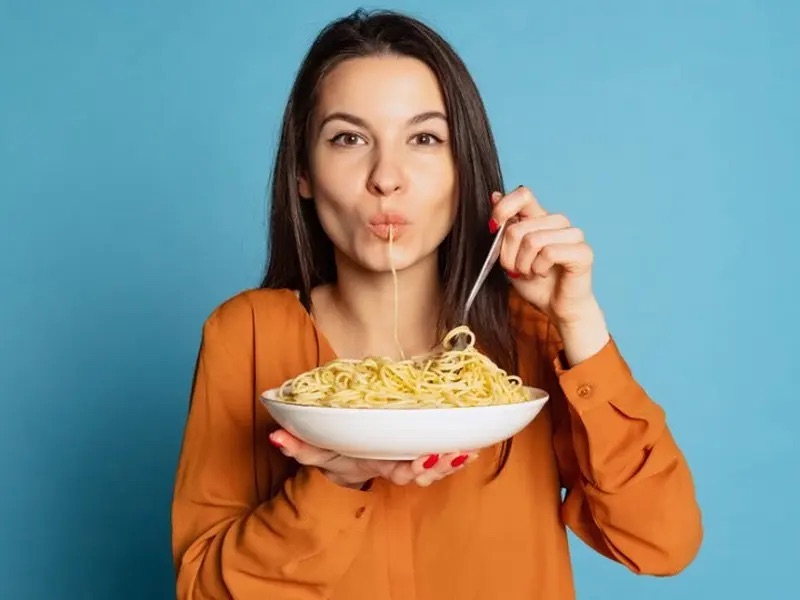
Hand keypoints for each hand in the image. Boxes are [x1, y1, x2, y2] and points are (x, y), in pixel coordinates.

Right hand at [269, 429, 478, 488]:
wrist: (347, 452)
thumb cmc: (335, 450)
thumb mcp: (315, 450)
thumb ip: (296, 445)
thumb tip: (276, 435)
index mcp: (378, 462)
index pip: (398, 470)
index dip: (413, 468)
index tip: (424, 460)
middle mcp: (398, 462)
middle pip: (424, 471)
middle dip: (441, 465)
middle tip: (455, 454)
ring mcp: (411, 456)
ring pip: (438, 463)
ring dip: (454, 458)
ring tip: (469, 449)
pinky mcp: (421, 444)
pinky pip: (444, 449)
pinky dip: (461, 448)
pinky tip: (476, 441)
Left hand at [490, 186, 596, 325]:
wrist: (557, 308)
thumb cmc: (535, 283)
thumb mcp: (510, 255)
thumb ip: (504, 228)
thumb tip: (495, 195)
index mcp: (540, 217)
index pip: (522, 194)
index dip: (503, 208)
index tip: (493, 228)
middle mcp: (558, 221)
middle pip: (517, 228)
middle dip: (508, 256)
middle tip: (516, 269)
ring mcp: (573, 234)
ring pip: (532, 240)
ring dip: (523, 264)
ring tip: (531, 273)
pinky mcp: (583, 252)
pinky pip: (548, 253)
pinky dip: (538, 268)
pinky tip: (543, 273)